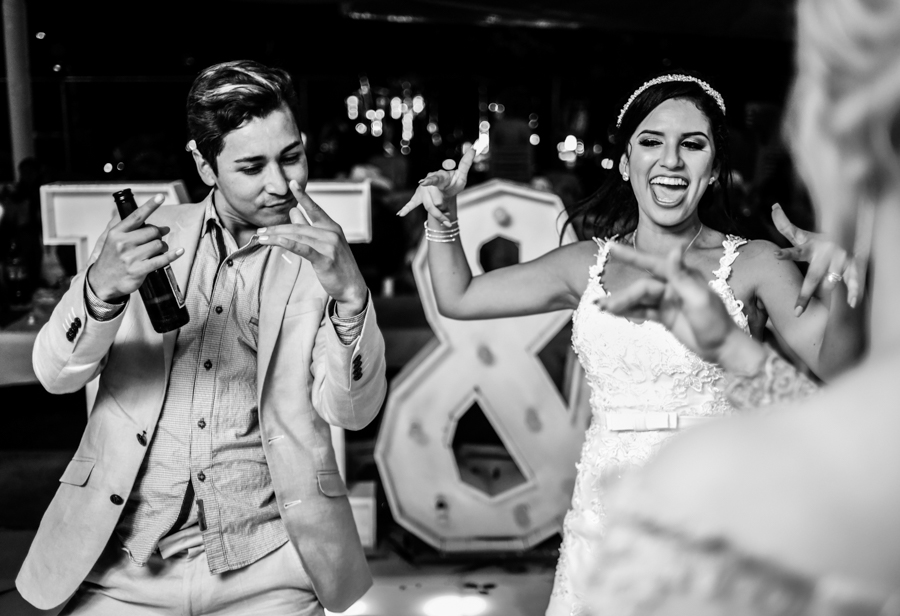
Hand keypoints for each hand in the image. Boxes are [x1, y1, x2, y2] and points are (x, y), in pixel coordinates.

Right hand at [87, 193, 183, 300]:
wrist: (102, 281)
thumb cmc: (111, 259)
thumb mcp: (112, 240)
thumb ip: (126, 227)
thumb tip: (144, 216)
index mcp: (117, 233)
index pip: (137, 216)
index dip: (150, 205)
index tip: (161, 197)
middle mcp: (123, 243)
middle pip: (153, 231)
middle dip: (158, 234)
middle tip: (158, 237)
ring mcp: (130, 257)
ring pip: (158, 245)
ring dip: (162, 247)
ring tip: (157, 250)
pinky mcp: (138, 270)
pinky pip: (161, 260)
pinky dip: (172, 255)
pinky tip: (179, 251)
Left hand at [258, 180, 367, 314]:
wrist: (352, 288)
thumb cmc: (337, 266)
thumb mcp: (324, 244)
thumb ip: (309, 227)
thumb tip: (294, 211)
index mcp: (332, 227)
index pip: (315, 208)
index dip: (303, 196)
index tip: (292, 183)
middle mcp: (332, 233)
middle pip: (298, 226)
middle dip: (277, 228)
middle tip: (260, 230)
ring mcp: (329, 245)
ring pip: (298, 236)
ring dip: (276, 237)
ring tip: (261, 237)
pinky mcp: (325, 259)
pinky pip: (303, 248)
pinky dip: (288, 243)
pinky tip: (276, 241)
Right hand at [395, 146, 476, 224]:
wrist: (444, 189)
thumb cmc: (453, 182)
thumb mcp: (461, 175)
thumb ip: (466, 163)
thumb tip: (473, 149)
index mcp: (438, 176)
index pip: (435, 179)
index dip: (430, 181)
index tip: (424, 182)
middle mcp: (428, 182)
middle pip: (435, 200)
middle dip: (443, 205)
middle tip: (447, 207)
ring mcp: (422, 191)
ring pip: (428, 206)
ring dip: (439, 214)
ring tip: (446, 220)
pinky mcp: (418, 197)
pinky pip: (412, 203)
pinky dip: (406, 208)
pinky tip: (400, 214)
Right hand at [599, 243, 764, 371]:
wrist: (723, 348)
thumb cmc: (716, 322)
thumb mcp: (699, 298)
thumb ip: (682, 275)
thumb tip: (674, 249)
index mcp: (682, 276)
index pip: (652, 263)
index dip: (631, 256)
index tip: (610, 247)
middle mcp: (673, 285)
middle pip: (642, 287)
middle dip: (622, 296)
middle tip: (603, 305)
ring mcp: (668, 301)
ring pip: (639, 299)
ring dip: (621, 303)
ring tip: (602, 309)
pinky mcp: (665, 315)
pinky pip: (643, 311)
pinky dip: (628, 311)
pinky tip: (613, 313)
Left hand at [771, 203, 860, 310]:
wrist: (847, 231)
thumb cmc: (818, 240)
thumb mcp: (802, 234)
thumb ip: (785, 225)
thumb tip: (774, 207)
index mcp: (809, 249)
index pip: (796, 251)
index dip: (786, 253)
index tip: (776, 255)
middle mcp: (824, 255)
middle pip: (813, 276)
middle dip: (806, 293)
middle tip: (796, 311)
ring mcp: (839, 260)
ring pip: (835, 277)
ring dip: (831, 289)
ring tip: (825, 304)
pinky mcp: (853, 265)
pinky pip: (854, 280)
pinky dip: (854, 291)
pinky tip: (852, 303)